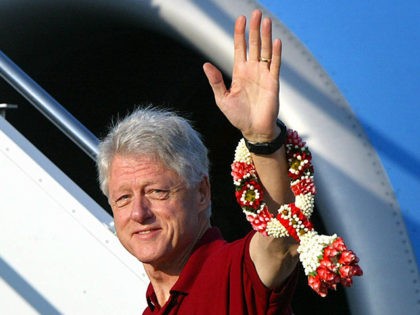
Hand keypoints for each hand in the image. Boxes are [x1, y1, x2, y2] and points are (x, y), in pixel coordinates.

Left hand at [203, 9, 281, 142]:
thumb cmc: (238, 116)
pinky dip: (276, 54)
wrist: (253, 130)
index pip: (240, 48)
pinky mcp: (273, 83)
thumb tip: (205, 64)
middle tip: (256, 13)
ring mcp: (264, 75)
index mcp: (239, 72)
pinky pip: (275, 65)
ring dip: (266, 36)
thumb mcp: (222, 99)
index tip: (240, 19)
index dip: (240, 34)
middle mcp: (252, 70)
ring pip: (265, 51)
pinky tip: (276, 42)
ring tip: (266, 21)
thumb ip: (216, 81)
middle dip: (254, 29)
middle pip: (254, 45)